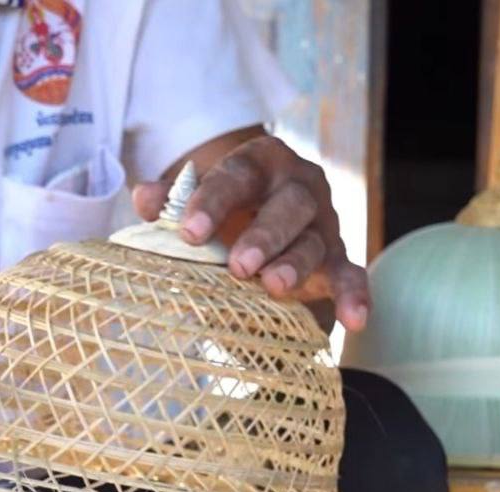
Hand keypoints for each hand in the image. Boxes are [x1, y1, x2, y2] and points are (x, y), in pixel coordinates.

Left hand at [132, 133, 369, 331]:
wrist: (263, 217)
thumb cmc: (225, 208)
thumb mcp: (197, 198)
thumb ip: (170, 200)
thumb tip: (144, 199)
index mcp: (263, 162)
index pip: (239, 174)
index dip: (214, 200)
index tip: (189, 231)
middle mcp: (300, 187)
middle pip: (290, 204)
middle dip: (265, 234)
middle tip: (239, 266)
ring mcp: (323, 225)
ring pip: (316, 242)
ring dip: (296, 264)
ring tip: (275, 287)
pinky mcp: (337, 259)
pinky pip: (351, 275)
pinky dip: (355, 296)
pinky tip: (355, 320)